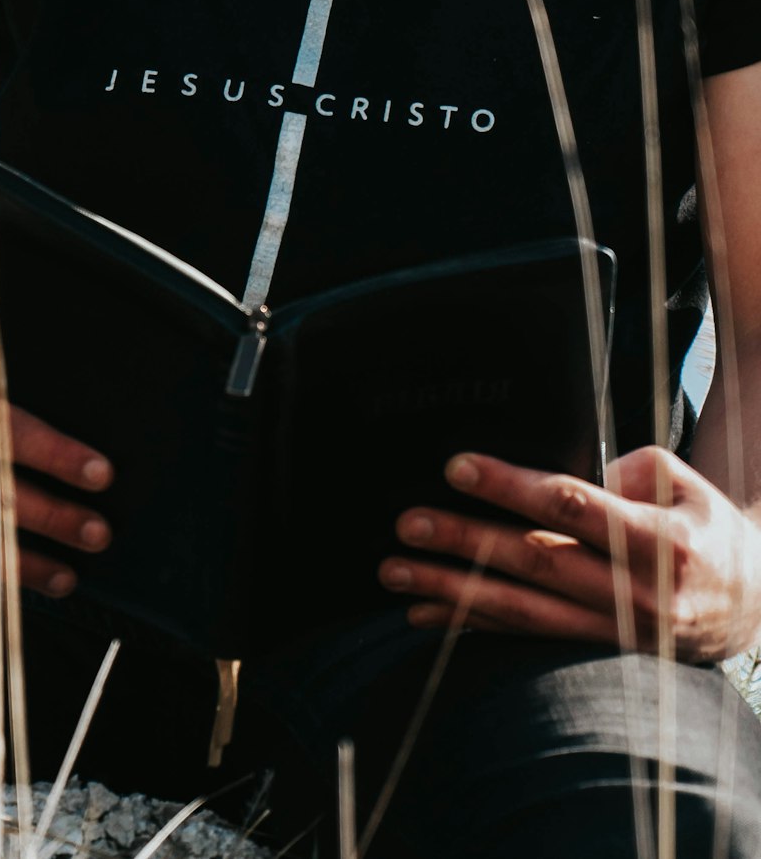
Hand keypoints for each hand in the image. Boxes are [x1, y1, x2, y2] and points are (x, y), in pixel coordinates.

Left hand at [378, 446, 760, 662]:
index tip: (456, 466)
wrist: (752, 605)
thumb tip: (553, 480)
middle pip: (535, 562)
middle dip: (465, 541)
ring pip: (520, 611)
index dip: (511, 486)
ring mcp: (613, 632)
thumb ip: (621, 470)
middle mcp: (635, 593)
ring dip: (451, 592)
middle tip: (408, 523)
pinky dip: (470, 628)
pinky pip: (524, 641)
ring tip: (395, 572)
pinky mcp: (595, 653)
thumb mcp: (682, 482)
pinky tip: (422, 614)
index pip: (572, 508)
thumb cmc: (704, 528)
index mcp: (658, 540)